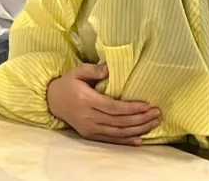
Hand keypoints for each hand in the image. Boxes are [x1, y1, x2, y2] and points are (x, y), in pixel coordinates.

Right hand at [46, 64, 160, 145]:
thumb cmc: (68, 84)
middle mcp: (88, 116)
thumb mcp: (77, 72)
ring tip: (154, 123)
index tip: (147, 105)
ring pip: (118, 132)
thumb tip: (111, 68)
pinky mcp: (90, 135)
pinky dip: (126, 141)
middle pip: (119, 121)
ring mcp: (89, 128)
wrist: (52, 101)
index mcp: (86, 100)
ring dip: (138, 130)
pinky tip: (140, 139)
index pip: (113, 107)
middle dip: (140, 119)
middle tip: (157, 114)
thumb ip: (94, 69)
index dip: (131, 108)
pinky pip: (111, 140)